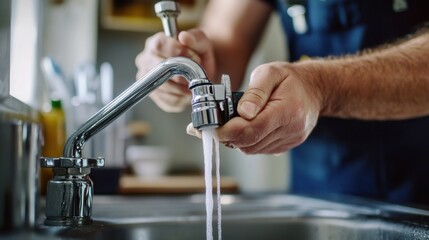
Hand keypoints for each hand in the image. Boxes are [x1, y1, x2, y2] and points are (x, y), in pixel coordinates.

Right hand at [135, 30, 216, 111]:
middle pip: (158, 69)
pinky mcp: (156, 97)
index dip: (175, 51)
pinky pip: (169, 100)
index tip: (190, 55)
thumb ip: (195, 38)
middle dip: (180, 72)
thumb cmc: (198, 54)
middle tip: (194, 71)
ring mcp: (148, 80)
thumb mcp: (201, 42)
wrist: (202, 70)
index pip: (158, 45)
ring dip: (183, 87)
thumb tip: (184, 37)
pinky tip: (187, 90)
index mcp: (154, 43)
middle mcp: (146, 61)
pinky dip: (183, 98)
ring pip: (164, 87)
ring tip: (192, 81)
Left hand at [188, 61, 322, 153]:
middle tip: (215, 126)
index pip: (252, 130)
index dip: (228, 131)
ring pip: (253, 150)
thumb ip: (255, 92)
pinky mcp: (286, 146)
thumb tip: (242, 112)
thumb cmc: (290, 79)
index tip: (212, 128)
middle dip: (229, 136)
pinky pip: (260, 149)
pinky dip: (249, 141)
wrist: (315, 89)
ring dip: (238, 140)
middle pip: (250, 144)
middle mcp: (291, 130)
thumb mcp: (270, 73)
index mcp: (287, 111)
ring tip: (231, 124)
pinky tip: (246, 127)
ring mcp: (290, 140)